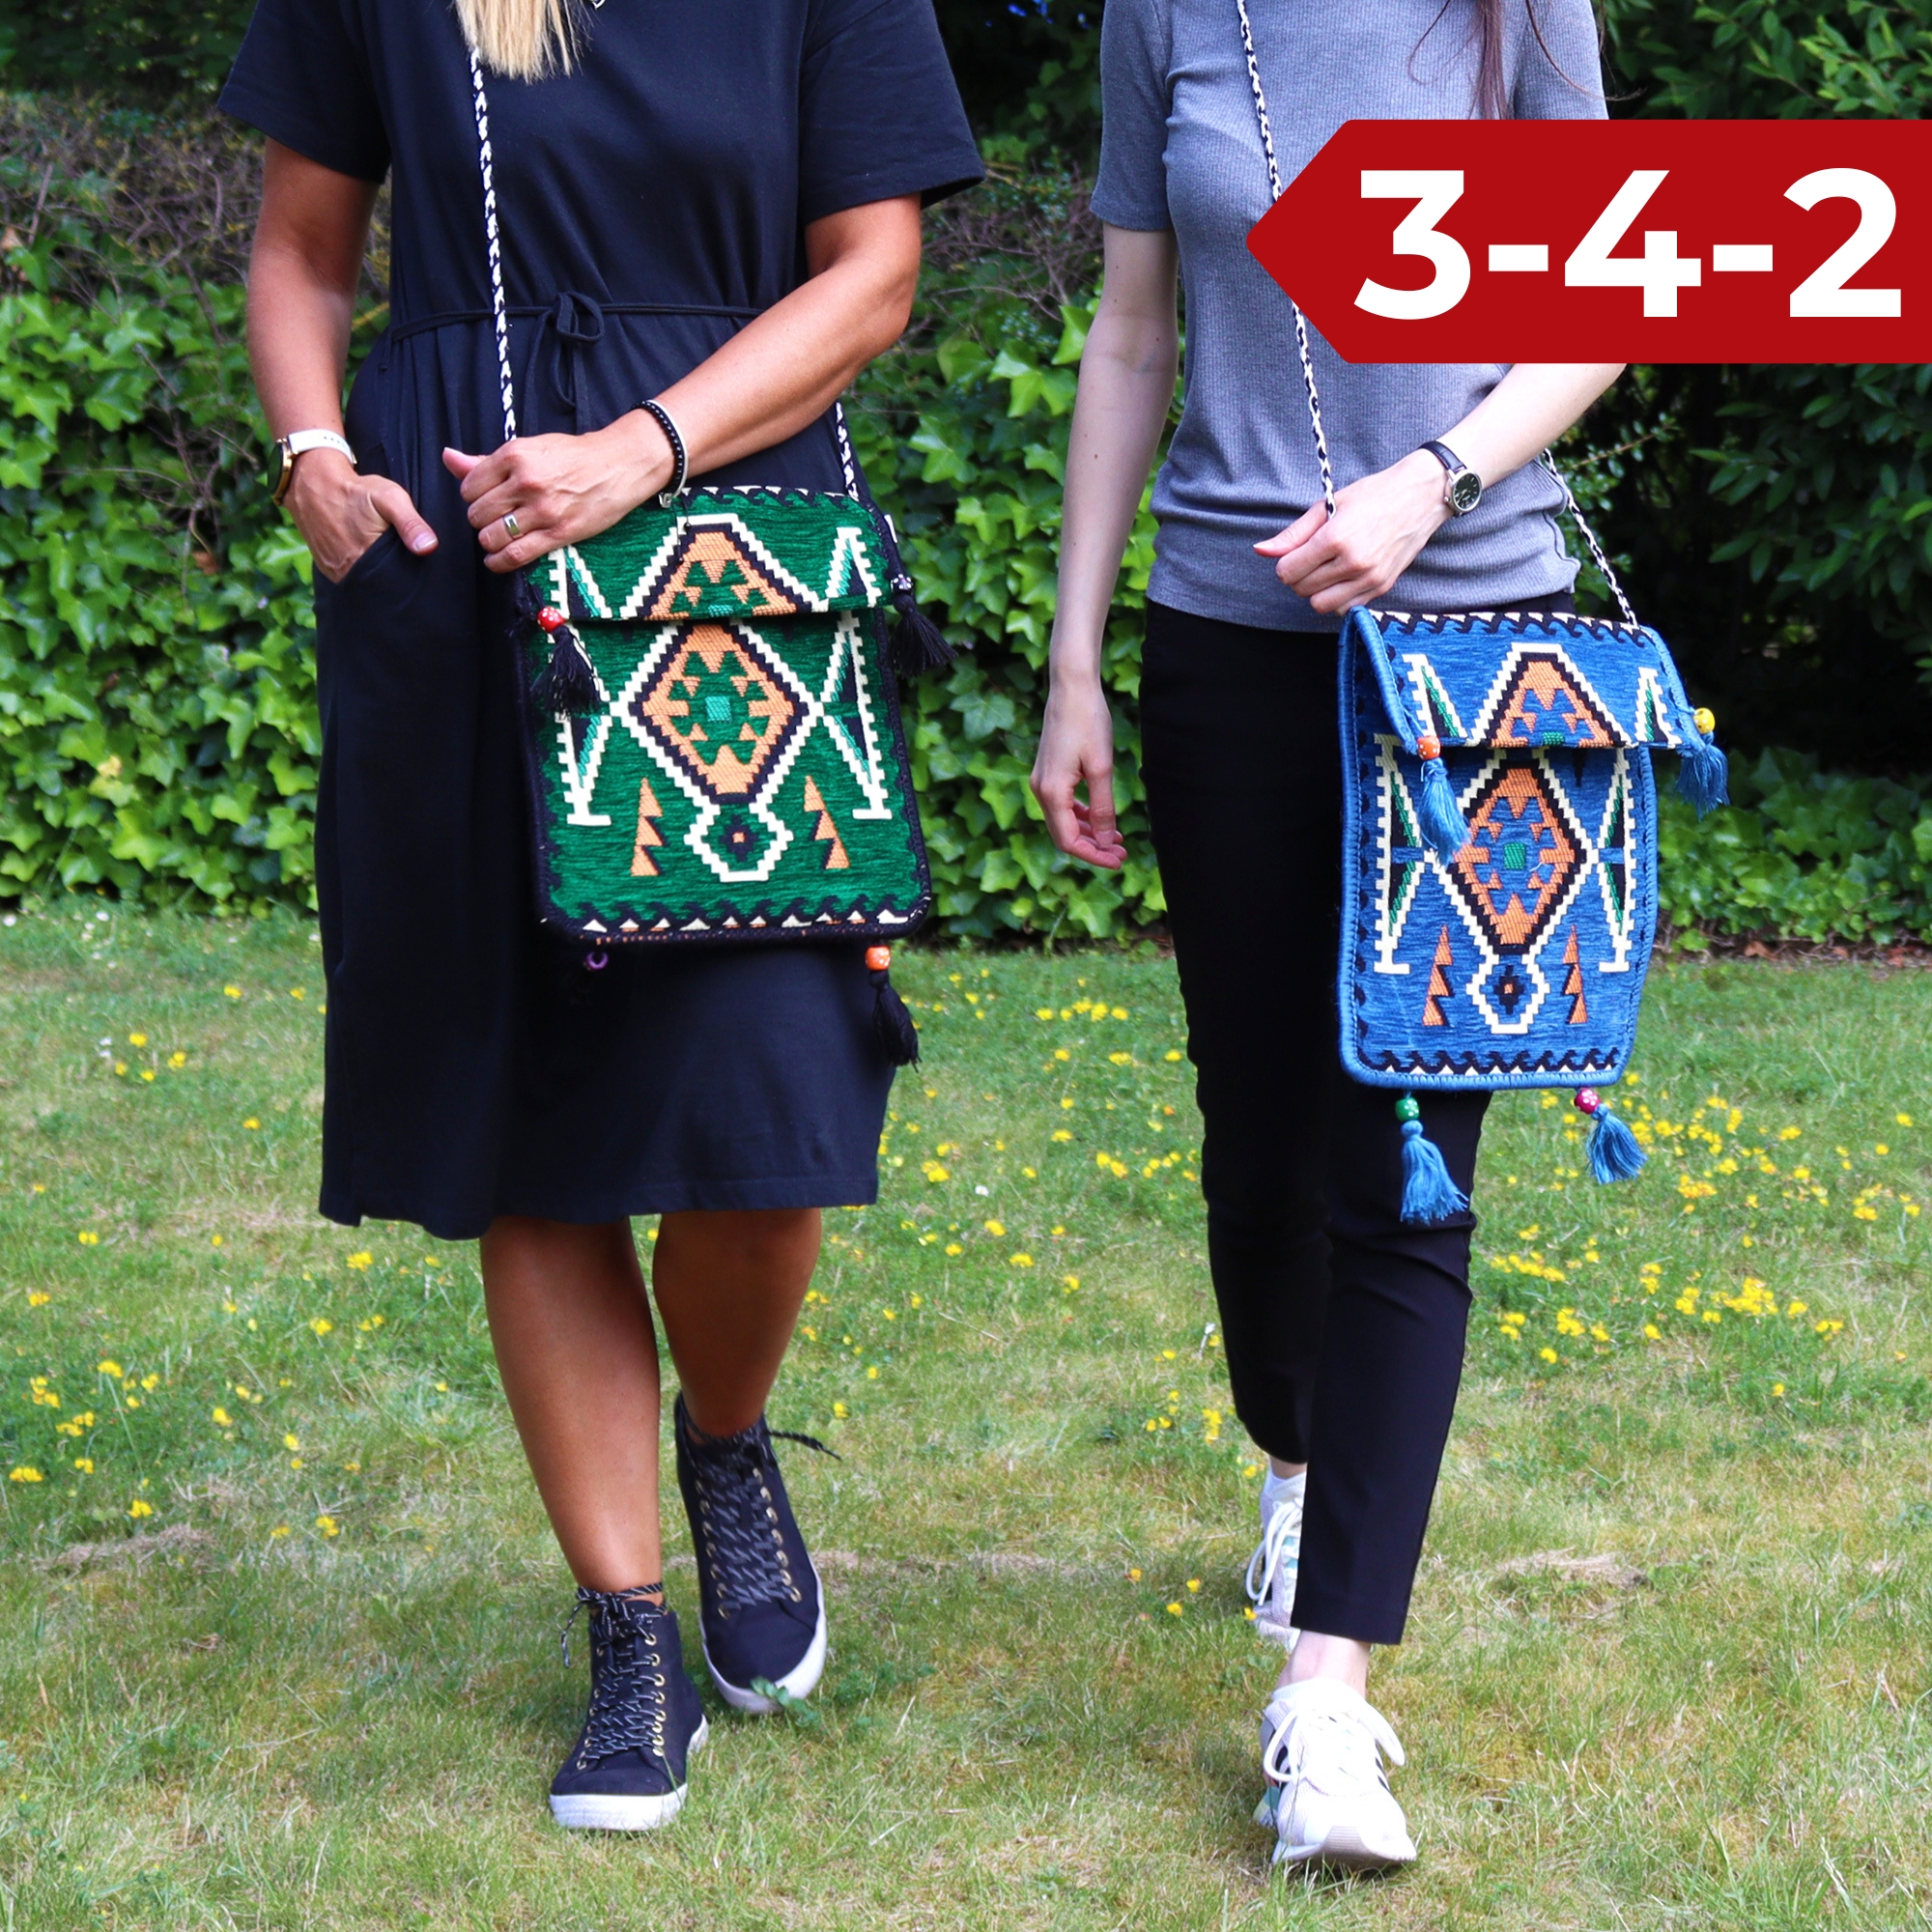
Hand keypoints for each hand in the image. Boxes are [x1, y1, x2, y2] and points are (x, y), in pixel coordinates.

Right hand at [286, 451, 437, 582]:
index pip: (399, 584)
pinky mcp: (329, 571)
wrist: (312, 484)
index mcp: (368, 561)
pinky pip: (351, 579)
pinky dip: (363, 574)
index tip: (420, 571)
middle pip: (383, 587)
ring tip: (387, 561)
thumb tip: (429, 547)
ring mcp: (336, 574)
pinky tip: (370, 561)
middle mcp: (349, 574)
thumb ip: (410, 522)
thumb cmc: (355, 490)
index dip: (411, 579)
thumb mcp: (389, 498)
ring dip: (379, 578)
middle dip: (396, 579)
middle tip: (405, 563)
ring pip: (367, 585)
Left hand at [445, 412, 675, 574]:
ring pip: (492, 536)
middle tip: (495, 518)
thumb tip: (448, 457)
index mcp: (514, 456)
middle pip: (477, 513)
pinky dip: (499, 562)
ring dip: (489, 541)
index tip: (486, 499)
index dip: (473, 496)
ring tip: (498, 537)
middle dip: (480, 520)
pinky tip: (497, 559)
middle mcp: (525, 482)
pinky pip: (515, 555)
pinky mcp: (557, 533)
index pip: (469, 486)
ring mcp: (541, 510)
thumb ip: (486, 460)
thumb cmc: (573, 456)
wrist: (617, 465)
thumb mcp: (528, 449)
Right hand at [1031, 674, 1125, 870]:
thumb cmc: (1088, 723)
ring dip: (1089, 834)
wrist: (1072, 689)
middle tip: (1123, 854)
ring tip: (1117, 840)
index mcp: (1051, 792)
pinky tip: (1100, 819)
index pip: (1069, 841)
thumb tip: (1107, 841)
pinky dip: (1081, 816)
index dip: (1094, 856)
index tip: (1118, 861)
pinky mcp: (1048, 773)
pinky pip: (1063, 805)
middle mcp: (1041, 790)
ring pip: (1063, 822)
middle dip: (1093, 848)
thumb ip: (1103, 808)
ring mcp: (1042, 781)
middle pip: (1064, 835)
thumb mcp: (1102, 768)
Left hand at [1255, 449, 1449, 613]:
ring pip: (1321, 606)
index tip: (1295, 553)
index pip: (1288, 572)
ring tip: (1326, 570)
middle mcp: (1353, 562)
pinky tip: (1342, 579)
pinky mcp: (1382, 587)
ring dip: (1316, 592)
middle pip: (1302, 590)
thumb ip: (1293, 534)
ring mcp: (1369, 578)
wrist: (1420, 496)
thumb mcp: (1329, 506)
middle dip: (1299, 577)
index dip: (1285, 564)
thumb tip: (1261, 551)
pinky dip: (1337, 599)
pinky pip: (1346, 609)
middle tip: (1311, 559)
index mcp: (1335, 538)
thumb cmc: (1373, 495)